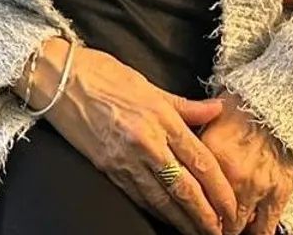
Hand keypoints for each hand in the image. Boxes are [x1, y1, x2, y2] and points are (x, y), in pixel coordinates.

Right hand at [28, 41, 241, 234]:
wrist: (59, 79)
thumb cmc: (104, 74)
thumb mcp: (150, 85)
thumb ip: (185, 106)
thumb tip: (217, 110)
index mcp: (161, 118)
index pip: (200, 161)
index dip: (220, 189)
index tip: (232, 206)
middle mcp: (147, 142)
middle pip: (184, 187)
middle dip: (205, 214)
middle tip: (221, 230)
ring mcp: (125, 158)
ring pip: (161, 198)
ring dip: (183, 220)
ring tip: (198, 232)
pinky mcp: (107, 167)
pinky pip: (138, 195)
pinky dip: (156, 210)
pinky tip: (167, 218)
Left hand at [197, 94, 292, 234]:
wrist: (277, 103)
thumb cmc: (241, 112)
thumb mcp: (206, 125)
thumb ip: (193, 152)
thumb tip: (177, 173)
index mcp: (211, 156)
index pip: (193, 197)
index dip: (189, 210)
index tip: (187, 215)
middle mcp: (234, 175)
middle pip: (214, 216)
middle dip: (209, 223)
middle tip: (207, 223)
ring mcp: (258, 186)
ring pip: (238, 226)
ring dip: (231, 227)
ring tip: (226, 225)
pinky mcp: (280, 192)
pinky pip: (266, 227)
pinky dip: (255, 231)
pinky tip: (249, 229)